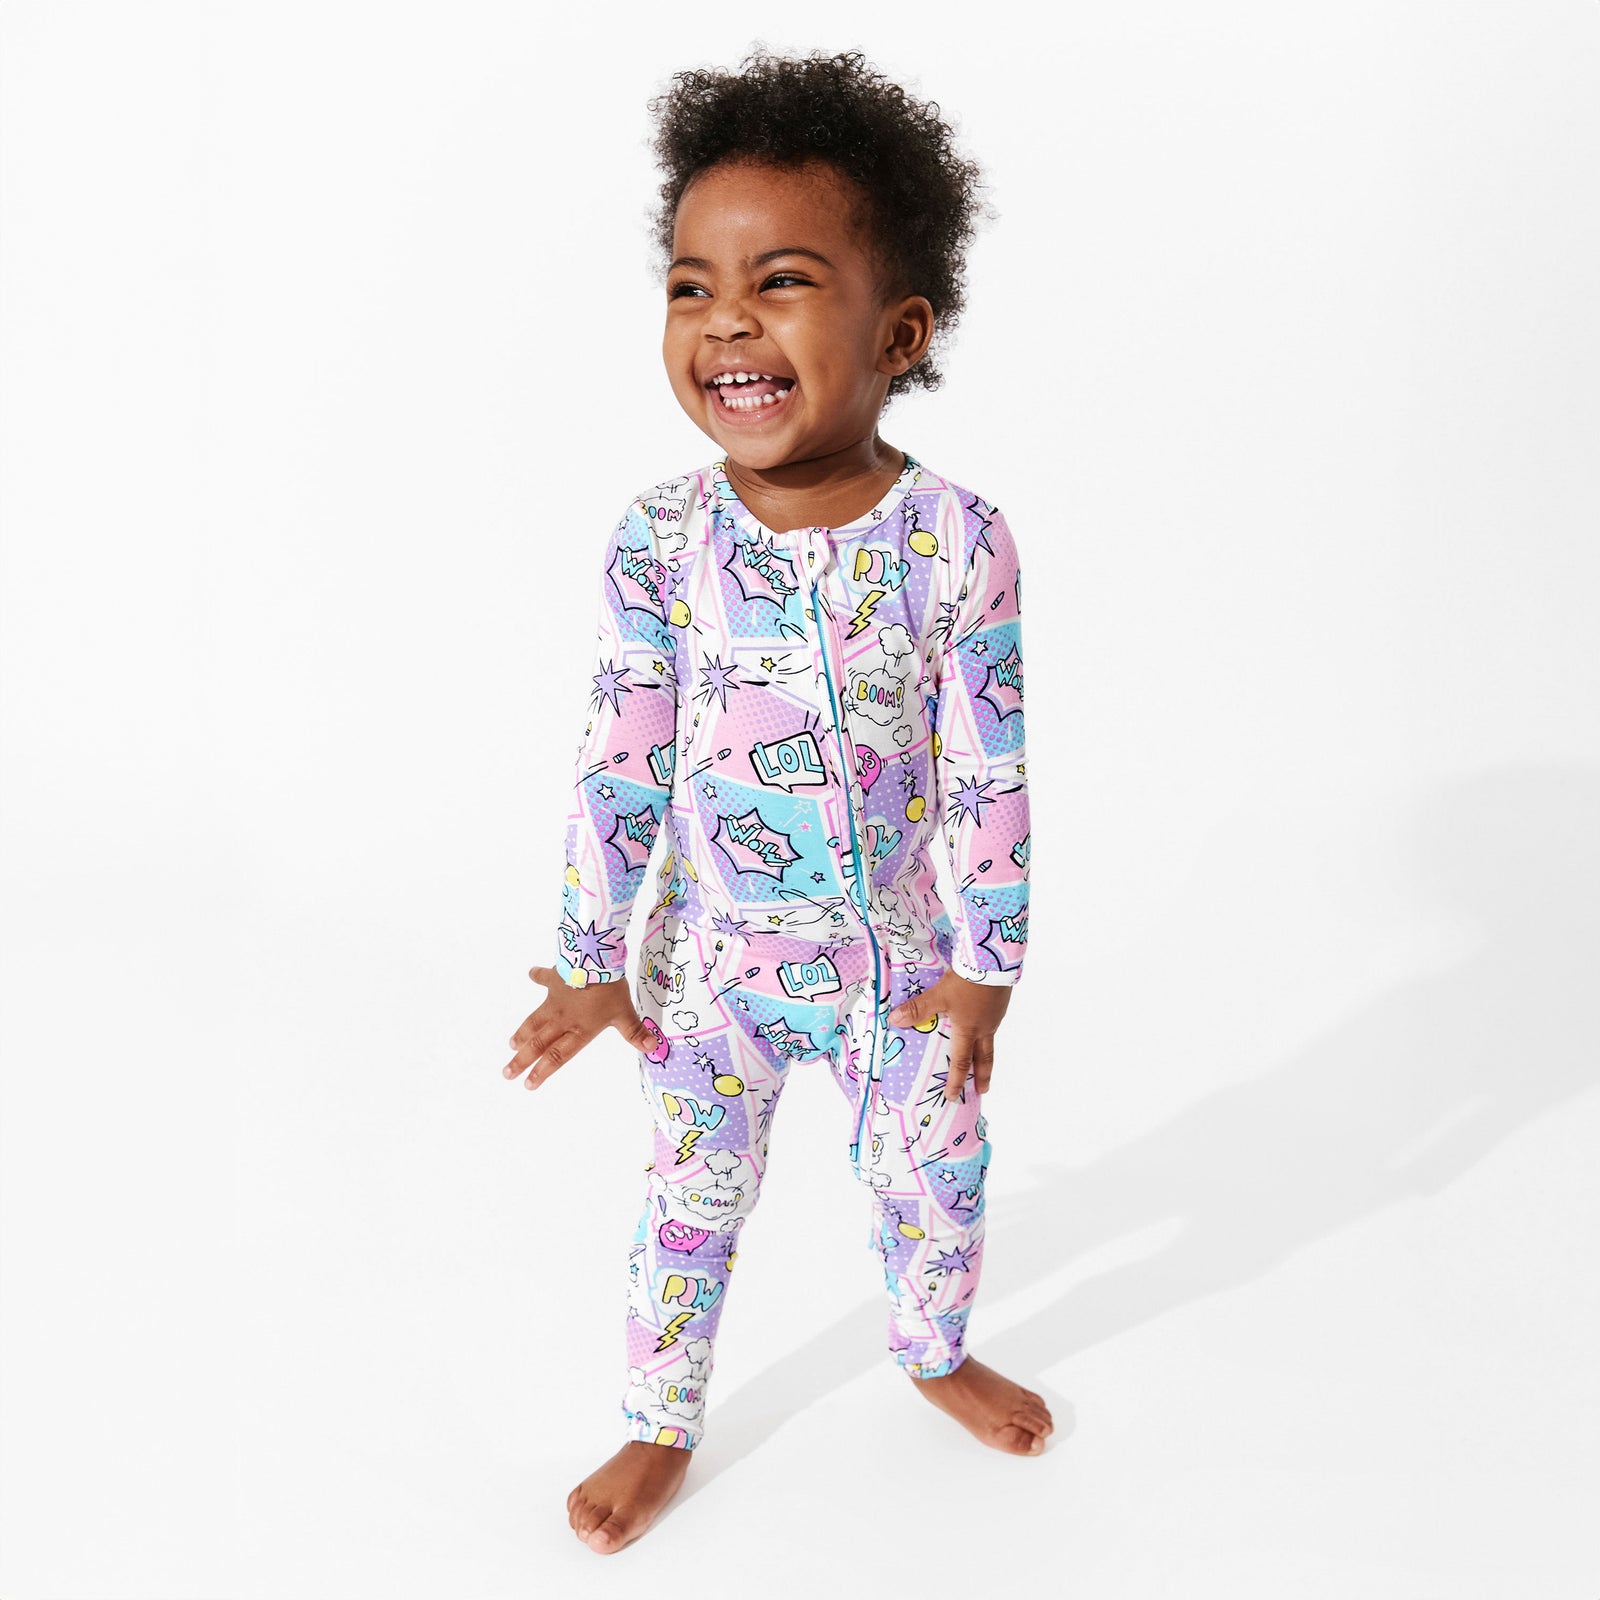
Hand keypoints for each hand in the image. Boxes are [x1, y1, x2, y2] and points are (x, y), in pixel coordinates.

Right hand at [502, 964, 655, 1091]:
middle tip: (506, 1072)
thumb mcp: (625, 1013)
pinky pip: (544, 977)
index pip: (558, 1056)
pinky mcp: (554, 979)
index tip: (528, 1084)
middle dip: (521, 1060)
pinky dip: (537, 975)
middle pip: (538, 1044)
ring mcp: (555, 1000)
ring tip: (511, 1044)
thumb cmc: (609, 989)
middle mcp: (562, 1019)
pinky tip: (531, 974)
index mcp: (579, 1030)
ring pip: (534, 1020)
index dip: (542, 1071)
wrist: (594, 959)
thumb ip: (635, 1032)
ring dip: (522, 1032)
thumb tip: (652, 1048)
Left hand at [888, 970, 1011, 1099]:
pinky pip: (992, 1021)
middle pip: (985, 1058)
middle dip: (982, 1076)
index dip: (956, 1081)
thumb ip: (918, 1009)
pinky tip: (983, 1022)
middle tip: (982, 1091)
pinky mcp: (1000, 1001)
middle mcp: (984, 1027)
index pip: (961, 1062)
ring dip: (986, 1053)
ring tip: (983, 1059)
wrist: (993, 962)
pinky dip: (987, 1030)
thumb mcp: (939, 995)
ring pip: (990, 1040)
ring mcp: (995, 1015)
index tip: (953, 1096)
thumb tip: (894, 1020)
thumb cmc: (967, 982)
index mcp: (969, 1030)